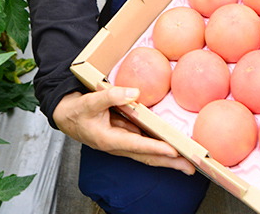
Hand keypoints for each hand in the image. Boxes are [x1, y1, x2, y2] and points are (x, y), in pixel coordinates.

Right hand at [53, 87, 195, 173]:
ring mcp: (124, 142)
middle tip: (191, 166)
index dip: (155, 148)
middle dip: (169, 162)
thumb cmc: (78, 111)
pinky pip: (146, 145)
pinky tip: (173, 149)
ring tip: (187, 162)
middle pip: (148, 156)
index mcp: (109, 140)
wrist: (68, 117)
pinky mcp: (126, 137)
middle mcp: (119, 145)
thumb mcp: (91, 101)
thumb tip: (135, 92)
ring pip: (149, 153)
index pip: (137, 145)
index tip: (173, 151)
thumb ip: (112, 95)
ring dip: (168, 158)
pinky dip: (160, 148)